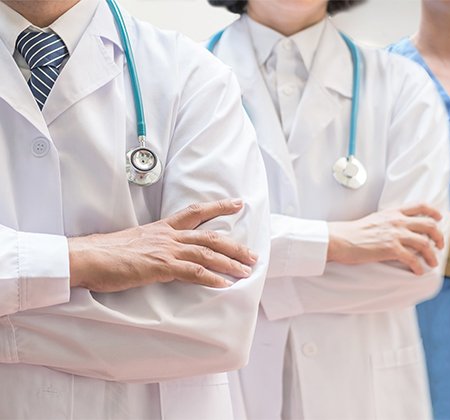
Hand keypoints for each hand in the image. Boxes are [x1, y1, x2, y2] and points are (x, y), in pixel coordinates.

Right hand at [68, 199, 258, 291]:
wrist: (86, 257)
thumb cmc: (105, 253)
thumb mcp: (134, 243)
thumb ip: (152, 247)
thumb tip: (161, 255)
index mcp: (161, 228)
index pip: (195, 212)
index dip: (218, 207)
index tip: (237, 202)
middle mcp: (168, 236)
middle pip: (210, 236)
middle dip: (235, 245)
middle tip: (253, 254)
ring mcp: (165, 250)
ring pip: (207, 253)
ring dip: (230, 262)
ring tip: (247, 271)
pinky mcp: (160, 266)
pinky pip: (193, 271)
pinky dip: (211, 278)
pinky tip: (225, 285)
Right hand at [327, 204, 444, 274]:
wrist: (341, 239)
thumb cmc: (356, 231)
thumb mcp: (377, 219)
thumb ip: (391, 220)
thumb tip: (403, 228)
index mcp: (394, 212)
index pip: (420, 206)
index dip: (434, 212)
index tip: (439, 219)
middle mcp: (397, 221)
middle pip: (429, 225)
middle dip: (439, 236)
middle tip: (440, 246)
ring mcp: (395, 234)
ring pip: (424, 243)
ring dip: (432, 255)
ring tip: (433, 262)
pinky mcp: (390, 249)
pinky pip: (412, 259)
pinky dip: (418, 266)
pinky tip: (418, 272)